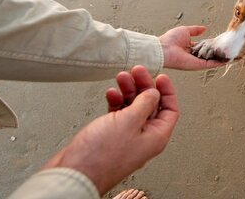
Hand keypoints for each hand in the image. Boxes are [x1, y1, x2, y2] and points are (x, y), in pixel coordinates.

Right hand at [43, 66, 178, 194]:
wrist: (74, 173)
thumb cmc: (101, 156)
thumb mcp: (129, 121)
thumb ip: (144, 104)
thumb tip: (154, 93)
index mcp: (156, 136)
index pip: (170, 109)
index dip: (167, 91)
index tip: (159, 77)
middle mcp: (144, 137)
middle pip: (151, 105)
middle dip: (144, 86)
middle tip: (136, 71)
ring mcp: (126, 137)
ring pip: (133, 108)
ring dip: (128, 91)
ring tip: (121, 77)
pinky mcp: (110, 136)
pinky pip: (118, 115)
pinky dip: (116, 102)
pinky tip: (111, 94)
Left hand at [159, 26, 224, 69]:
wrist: (163, 49)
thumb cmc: (170, 39)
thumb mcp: (185, 31)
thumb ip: (195, 30)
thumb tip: (204, 28)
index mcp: (190, 48)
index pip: (204, 47)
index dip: (212, 45)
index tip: (220, 43)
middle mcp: (194, 56)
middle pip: (209, 54)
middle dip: (218, 52)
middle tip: (229, 49)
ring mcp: (196, 61)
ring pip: (211, 60)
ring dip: (220, 58)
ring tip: (231, 55)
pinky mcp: (197, 65)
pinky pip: (210, 64)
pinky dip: (218, 63)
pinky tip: (227, 60)